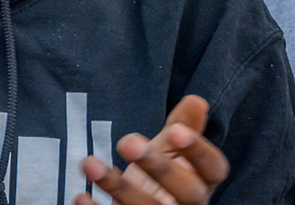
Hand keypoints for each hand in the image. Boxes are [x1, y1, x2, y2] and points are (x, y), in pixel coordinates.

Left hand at [77, 96, 229, 204]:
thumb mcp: (172, 149)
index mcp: (203, 181)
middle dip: (159, 168)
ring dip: (117, 187)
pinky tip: (81, 196)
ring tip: (90, 163)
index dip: (198, 152)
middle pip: (187, 193)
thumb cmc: (161, 175)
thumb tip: (196, 100)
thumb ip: (184, 126)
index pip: (213, 168)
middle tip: (128, 142)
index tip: (175, 131)